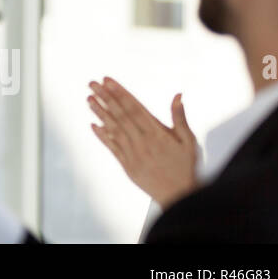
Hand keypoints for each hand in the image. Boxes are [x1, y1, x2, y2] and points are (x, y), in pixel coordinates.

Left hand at [88, 77, 197, 207]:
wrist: (180, 196)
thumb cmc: (186, 167)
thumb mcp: (188, 141)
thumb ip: (180, 118)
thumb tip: (178, 95)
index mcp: (157, 133)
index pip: (134, 108)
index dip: (120, 93)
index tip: (107, 81)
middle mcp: (142, 142)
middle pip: (121, 115)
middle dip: (105, 98)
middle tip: (92, 83)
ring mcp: (133, 154)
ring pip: (114, 129)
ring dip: (100, 113)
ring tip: (89, 99)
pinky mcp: (127, 165)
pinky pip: (112, 148)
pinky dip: (102, 136)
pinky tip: (93, 125)